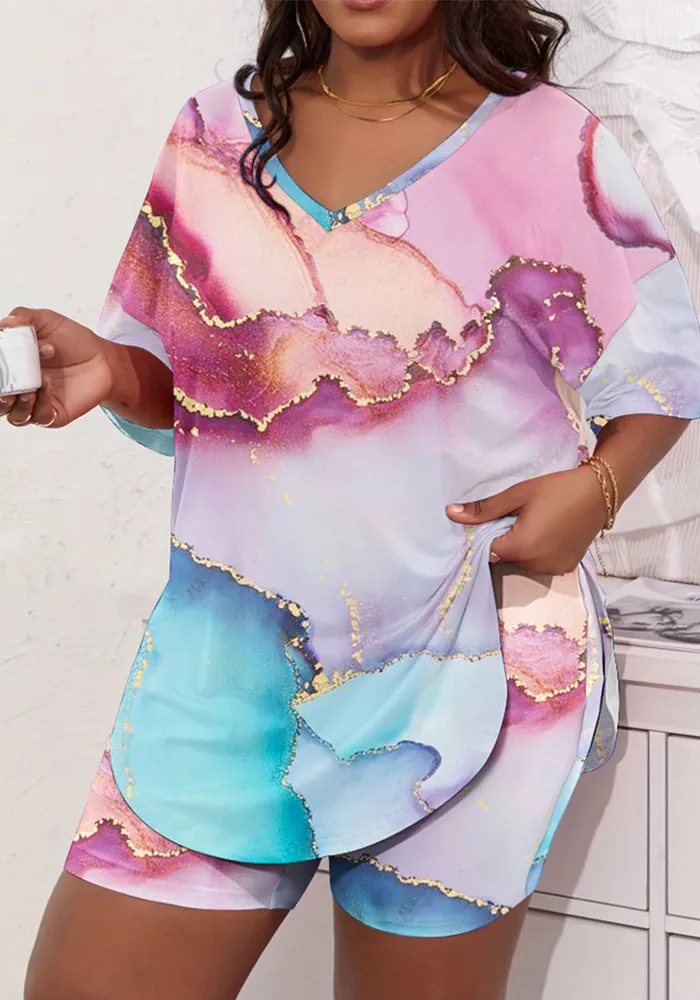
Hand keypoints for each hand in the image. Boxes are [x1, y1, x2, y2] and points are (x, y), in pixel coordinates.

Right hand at [0, 307, 114, 428]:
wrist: (103, 357)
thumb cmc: (73, 340)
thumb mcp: (46, 321)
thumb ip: (23, 318)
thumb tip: (3, 324)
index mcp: (12, 368)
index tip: (0, 360)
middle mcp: (20, 389)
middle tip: (4, 387)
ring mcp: (36, 403)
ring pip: (15, 416)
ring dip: (17, 403)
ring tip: (27, 389)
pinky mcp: (53, 414)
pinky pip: (39, 416)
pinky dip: (39, 402)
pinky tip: (46, 383)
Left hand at [446, 467, 608, 575]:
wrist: (600, 492)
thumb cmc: (557, 488)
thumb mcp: (518, 494)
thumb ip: (484, 509)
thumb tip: (451, 513)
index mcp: (521, 547)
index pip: (487, 552)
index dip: (483, 538)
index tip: (487, 523)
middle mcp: (536, 565)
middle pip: (504, 560)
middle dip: (502, 542)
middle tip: (511, 519)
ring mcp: (552, 569)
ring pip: (521, 564)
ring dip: (519, 549)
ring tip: (530, 524)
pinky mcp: (565, 568)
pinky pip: (539, 564)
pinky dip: (536, 553)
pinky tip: (544, 533)